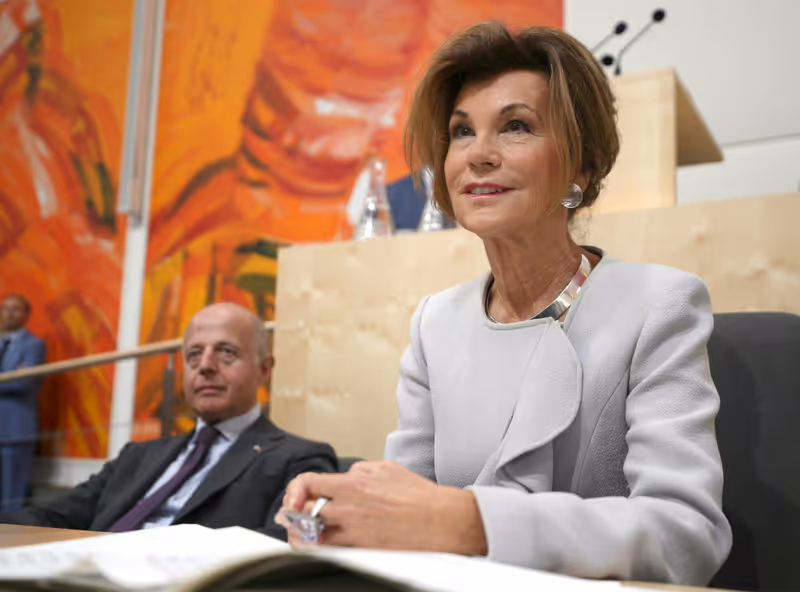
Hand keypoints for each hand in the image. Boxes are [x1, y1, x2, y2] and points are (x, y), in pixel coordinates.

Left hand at [276, 461, 486, 554]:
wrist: (440, 520)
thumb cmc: (418, 495)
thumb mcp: (387, 468)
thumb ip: (361, 470)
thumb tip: (347, 475)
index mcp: (353, 484)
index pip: (308, 483)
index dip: (294, 490)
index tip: (295, 498)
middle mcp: (348, 508)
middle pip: (303, 512)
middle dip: (293, 515)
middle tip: (292, 518)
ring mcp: (354, 531)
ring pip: (312, 537)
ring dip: (304, 535)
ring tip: (303, 534)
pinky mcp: (363, 549)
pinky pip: (332, 551)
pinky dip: (323, 549)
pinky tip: (324, 546)